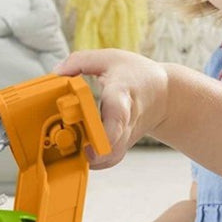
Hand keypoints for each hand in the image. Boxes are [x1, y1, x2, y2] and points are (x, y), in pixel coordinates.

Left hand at [55, 50, 168, 167]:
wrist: (164, 94)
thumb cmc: (138, 75)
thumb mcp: (111, 58)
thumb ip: (81, 61)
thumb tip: (57, 72)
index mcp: (121, 94)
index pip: (117, 114)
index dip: (107, 129)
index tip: (93, 136)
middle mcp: (126, 120)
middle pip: (113, 142)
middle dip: (94, 150)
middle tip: (76, 148)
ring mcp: (125, 136)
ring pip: (111, 156)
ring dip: (91, 159)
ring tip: (74, 150)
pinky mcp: (123, 145)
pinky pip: (109, 160)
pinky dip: (95, 162)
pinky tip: (81, 154)